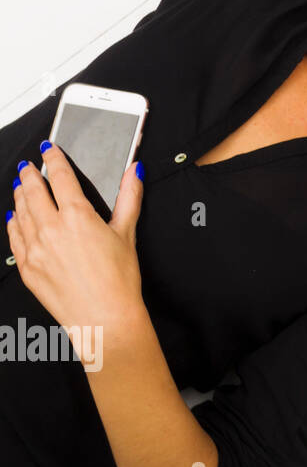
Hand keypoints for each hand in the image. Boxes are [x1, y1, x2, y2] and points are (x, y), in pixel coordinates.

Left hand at [6, 142, 147, 355]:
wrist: (103, 317)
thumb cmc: (118, 279)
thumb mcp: (127, 233)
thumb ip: (129, 198)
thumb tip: (134, 172)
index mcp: (78, 216)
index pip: (61, 178)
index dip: (54, 160)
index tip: (49, 149)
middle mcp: (51, 228)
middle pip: (33, 191)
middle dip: (30, 174)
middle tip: (28, 165)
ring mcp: (35, 248)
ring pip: (20, 212)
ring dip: (19, 194)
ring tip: (20, 185)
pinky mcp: (27, 267)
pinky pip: (14, 237)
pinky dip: (13, 222)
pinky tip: (14, 216)